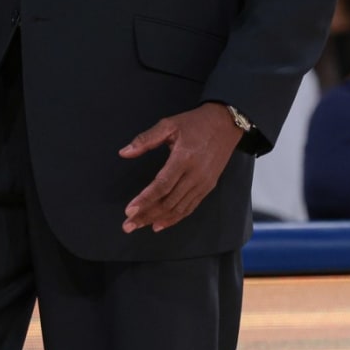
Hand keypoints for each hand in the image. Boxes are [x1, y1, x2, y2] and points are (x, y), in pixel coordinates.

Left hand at [119, 104, 242, 232]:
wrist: (226, 124)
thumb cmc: (195, 123)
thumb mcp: (169, 124)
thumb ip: (145, 139)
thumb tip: (124, 152)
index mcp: (183, 158)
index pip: (162, 185)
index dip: (145, 199)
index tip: (129, 210)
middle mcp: (195, 175)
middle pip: (168, 201)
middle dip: (146, 215)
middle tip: (127, 225)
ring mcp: (203, 183)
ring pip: (178, 208)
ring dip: (158, 219)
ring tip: (139, 226)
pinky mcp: (208, 187)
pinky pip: (190, 207)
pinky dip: (175, 218)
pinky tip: (160, 224)